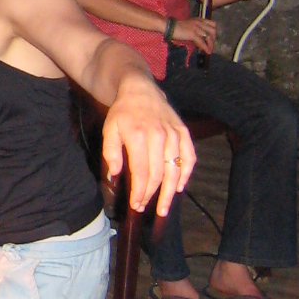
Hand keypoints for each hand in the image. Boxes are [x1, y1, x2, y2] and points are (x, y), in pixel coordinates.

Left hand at [101, 75, 195, 217]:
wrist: (140, 90)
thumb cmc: (123, 113)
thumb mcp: (109, 129)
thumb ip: (110, 152)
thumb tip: (115, 174)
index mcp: (138, 135)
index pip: (141, 171)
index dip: (139, 191)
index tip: (136, 204)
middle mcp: (159, 135)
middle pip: (159, 174)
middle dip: (152, 195)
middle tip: (145, 208)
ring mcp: (174, 134)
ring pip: (175, 169)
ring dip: (170, 192)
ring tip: (164, 208)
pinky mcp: (184, 132)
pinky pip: (189, 157)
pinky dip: (186, 174)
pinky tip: (179, 187)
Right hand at [170, 15, 216, 53]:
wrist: (169, 26)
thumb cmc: (177, 27)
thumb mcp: (190, 25)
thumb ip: (196, 29)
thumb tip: (200, 38)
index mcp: (199, 20)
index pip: (213, 24)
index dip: (214, 31)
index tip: (212, 38)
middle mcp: (200, 23)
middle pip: (213, 30)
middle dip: (214, 39)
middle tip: (211, 45)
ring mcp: (196, 28)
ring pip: (209, 37)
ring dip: (211, 45)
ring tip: (210, 50)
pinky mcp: (192, 34)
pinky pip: (202, 42)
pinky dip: (205, 48)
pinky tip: (206, 52)